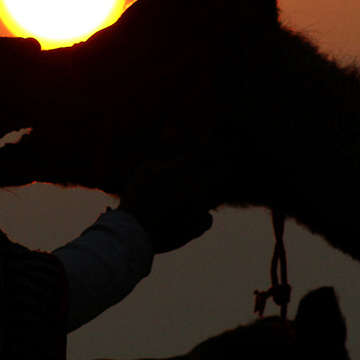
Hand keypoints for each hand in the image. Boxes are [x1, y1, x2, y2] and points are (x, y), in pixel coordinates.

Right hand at [116, 135, 229, 252]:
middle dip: (222, 164)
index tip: (207, 142)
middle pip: (225, 170)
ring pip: (216, 196)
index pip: (212, 147)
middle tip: (211, 165)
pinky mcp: (197, 227)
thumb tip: (172, 127)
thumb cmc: (137, 196)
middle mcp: (198, 186)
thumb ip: (165, 149)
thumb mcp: (146, 168)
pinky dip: (200, 216)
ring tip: (189, 194)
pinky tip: (187, 214)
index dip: (212, 142)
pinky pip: (206, 218)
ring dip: (208, 192)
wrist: (134, 232)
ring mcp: (200, 208)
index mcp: (184, 168)